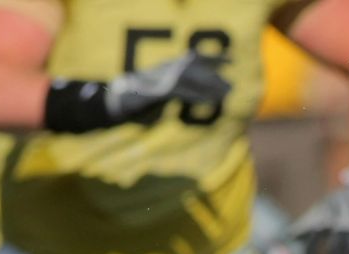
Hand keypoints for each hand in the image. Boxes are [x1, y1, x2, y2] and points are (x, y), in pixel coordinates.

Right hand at [105, 51, 230, 122]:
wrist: (116, 98)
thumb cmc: (141, 97)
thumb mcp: (164, 91)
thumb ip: (181, 89)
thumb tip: (205, 92)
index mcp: (168, 67)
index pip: (194, 59)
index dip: (213, 58)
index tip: (232, 60)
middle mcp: (165, 69)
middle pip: (193, 66)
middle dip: (214, 75)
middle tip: (232, 86)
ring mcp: (158, 79)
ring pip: (187, 77)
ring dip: (208, 85)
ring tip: (225, 93)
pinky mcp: (153, 93)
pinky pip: (178, 91)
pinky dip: (194, 95)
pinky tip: (208, 100)